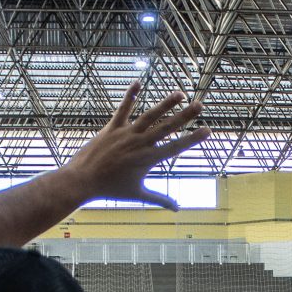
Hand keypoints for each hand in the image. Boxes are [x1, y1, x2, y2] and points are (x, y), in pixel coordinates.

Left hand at [61, 86, 209, 208]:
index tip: (208, 130)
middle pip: (167, 127)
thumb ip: (160, 199)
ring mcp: (126, 134)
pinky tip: (138, 82)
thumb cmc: (111, 190)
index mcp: (148, 159)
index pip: (176, 147)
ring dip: (165, 104)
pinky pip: (123, 109)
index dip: (193, 139)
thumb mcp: (138, 194)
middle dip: (185, 116)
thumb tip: (177, 208)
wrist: (84, 180)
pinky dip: (130, 96)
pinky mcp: (112, 128)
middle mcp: (140, 144)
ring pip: (149, 115)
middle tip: (200, 105)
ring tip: (180, 93)